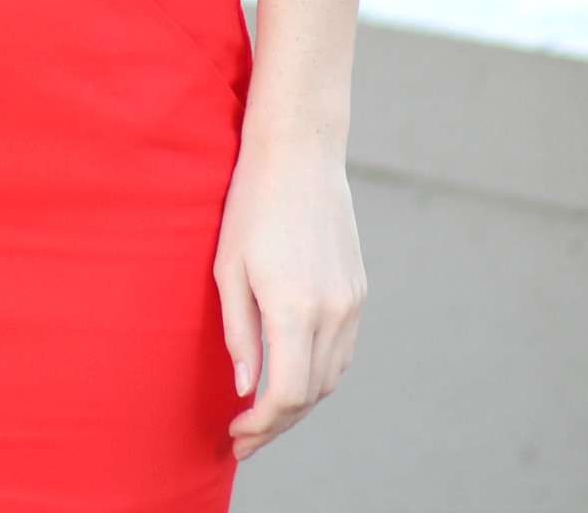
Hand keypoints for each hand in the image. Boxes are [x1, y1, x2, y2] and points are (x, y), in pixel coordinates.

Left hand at [213, 131, 366, 461]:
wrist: (299, 152)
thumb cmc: (251, 204)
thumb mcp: (228, 269)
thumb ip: (239, 334)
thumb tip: (245, 389)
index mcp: (294, 309)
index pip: (286, 395)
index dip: (261, 425)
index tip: (236, 436)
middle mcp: (331, 312)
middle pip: (311, 395)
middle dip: (277, 423)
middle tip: (245, 436)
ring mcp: (351, 302)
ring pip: (331, 376)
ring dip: (300, 401)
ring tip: (264, 409)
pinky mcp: (359, 289)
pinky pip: (343, 349)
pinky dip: (319, 372)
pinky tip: (292, 371)